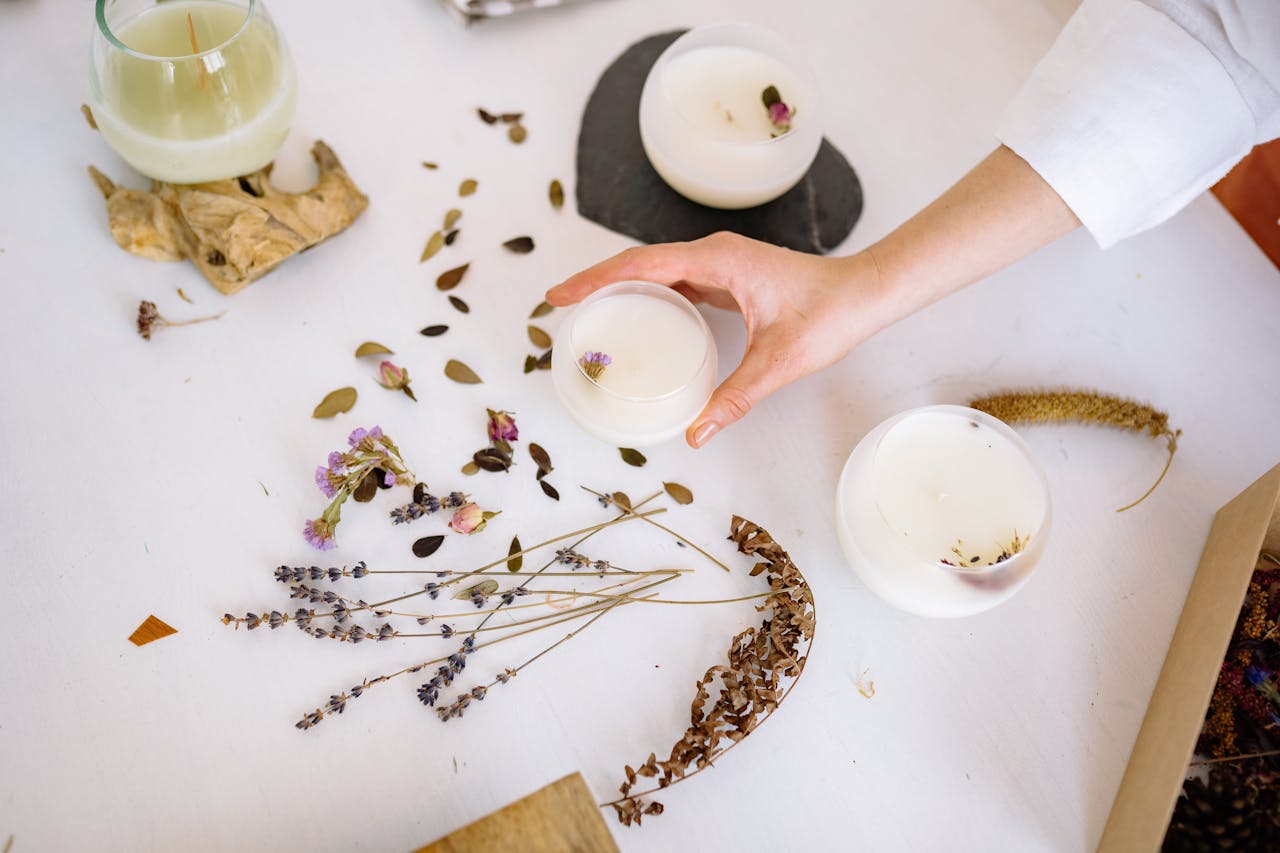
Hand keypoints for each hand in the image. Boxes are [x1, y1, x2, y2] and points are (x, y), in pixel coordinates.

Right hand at [547, 147, 1080, 448]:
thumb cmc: (830, 314)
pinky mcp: (726, 276)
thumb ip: (735, 399)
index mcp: (717, 260)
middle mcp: (713, 254)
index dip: (596, 279)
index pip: (642, 265)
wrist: (864, 294)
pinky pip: (675, 282)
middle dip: (596, 283)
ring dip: (619, 288)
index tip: (560, 295)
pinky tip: (637, 321)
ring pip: (655, 270)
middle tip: (558, 309)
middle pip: (638, 263)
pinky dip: (648, 297)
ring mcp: (718, 263)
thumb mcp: (779, 362)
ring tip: (587, 315)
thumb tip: (696, 435)